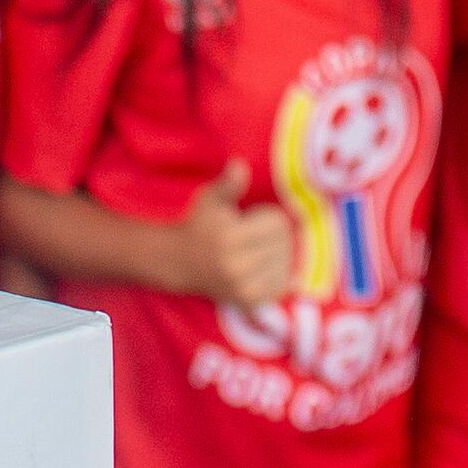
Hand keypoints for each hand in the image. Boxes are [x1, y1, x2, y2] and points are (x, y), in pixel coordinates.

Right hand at [173, 164, 297, 309]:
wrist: (181, 263)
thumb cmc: (200, 225)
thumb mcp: (210, 200)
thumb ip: (228, 184)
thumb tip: (239, 165)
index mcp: (229, 239)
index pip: (278, 223)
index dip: (268, 216)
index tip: (251, 219)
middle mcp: (236, 266)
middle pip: (284, 243)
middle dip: (274, 235)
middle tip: (253, 236)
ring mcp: (243, 288)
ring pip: (286, 264)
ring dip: (277, 255)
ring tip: (255, 251)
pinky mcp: (248, 302)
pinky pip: (282, 286)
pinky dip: (280, 275)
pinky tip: (264, 267)